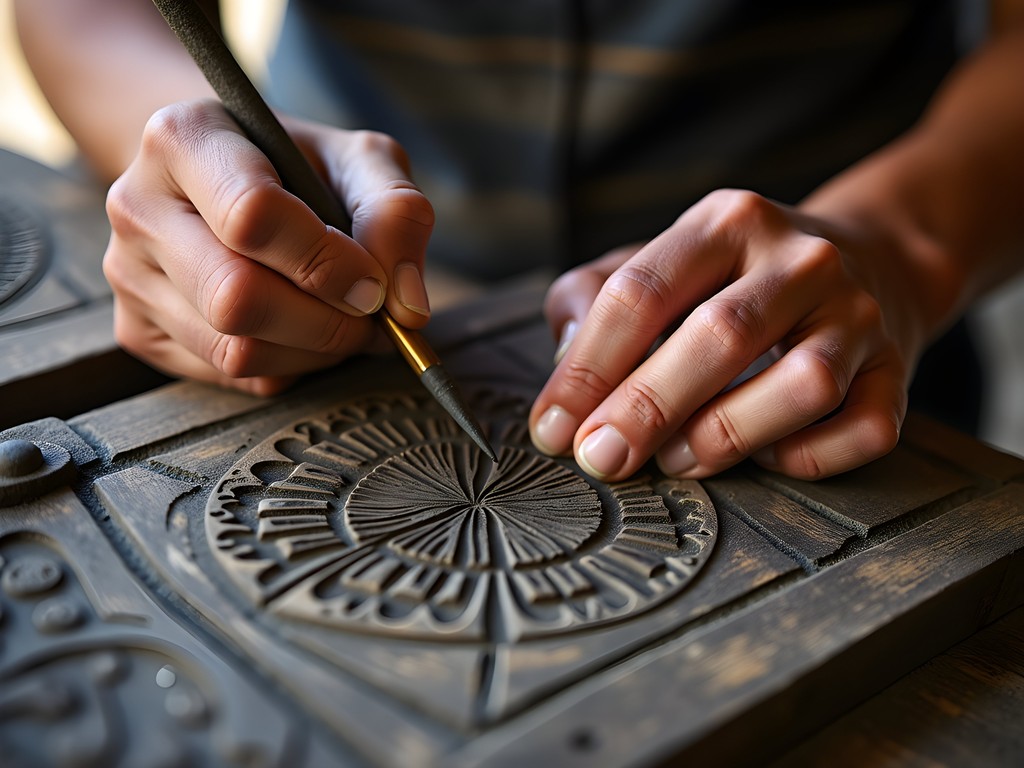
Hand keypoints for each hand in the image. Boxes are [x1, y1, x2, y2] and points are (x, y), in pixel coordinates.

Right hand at [103, 99, 433, 394]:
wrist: (224, 175)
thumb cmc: (297, 165)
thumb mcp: (358, 160)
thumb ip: (396, 213)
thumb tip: (408, 306)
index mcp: (184, 139)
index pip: (253, 217)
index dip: (328, 262)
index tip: (373, 281)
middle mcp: (138, 205)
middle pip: (235, 299)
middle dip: (326, 322)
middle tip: (367, 313)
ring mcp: (129, 274)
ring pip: (234, 351)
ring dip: (314, 350)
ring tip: (341, 318)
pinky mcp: (137, 329)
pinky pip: (229, 378)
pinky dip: (288, 366)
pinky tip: (301, 330)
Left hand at [529, 189, 914, 480]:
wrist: (872, 258)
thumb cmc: (736, 277)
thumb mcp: (661, 261)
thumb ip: (594, 298)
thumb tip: (564, 367)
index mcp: (726, 222)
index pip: (642, 291)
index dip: (587, 368)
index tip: (554, 429)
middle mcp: (800, 259)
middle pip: (719, 336)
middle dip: (646, 407)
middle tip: (601, 459)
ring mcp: (859, 314)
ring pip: (803, 385)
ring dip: (727, 435)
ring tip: (677, 459)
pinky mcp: (898, 369)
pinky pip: (861, 429)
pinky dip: (806, 458)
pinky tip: (763, 454)